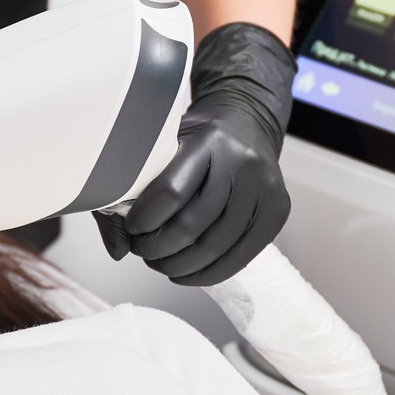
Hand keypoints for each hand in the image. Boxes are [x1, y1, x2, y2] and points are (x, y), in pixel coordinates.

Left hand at [97, 22, 294, 286]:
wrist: (249, 120)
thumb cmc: (201, 135)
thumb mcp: (169, 140)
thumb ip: (142, 184)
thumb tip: (117, 247)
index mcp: (210, 140)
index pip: (171, 192)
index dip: (145, 220)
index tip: (130, 228)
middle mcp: (242, 164)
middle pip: (193, 226)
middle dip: (159, 248)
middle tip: (142, 251)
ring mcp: (265, 189)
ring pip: (216, 247)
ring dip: (180, 265)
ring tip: (161, 263)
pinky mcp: (277, 212)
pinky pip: (240, 257)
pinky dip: (208, 274)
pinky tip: (185, 273)